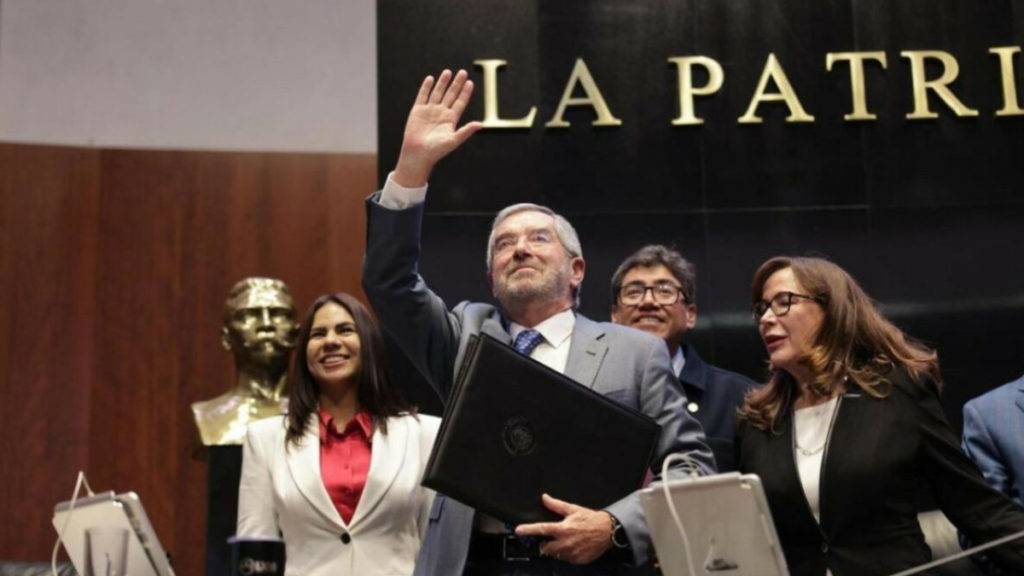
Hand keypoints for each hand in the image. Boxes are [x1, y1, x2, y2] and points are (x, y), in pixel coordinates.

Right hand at [393, 69, 482, 186]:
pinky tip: (430, 78)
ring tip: (448, 72)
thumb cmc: (437, 150)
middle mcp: (441, 113)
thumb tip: (480, 124)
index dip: (465, 92)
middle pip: (451, 94)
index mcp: (451, 119)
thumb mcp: (454, 140)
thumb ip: (466, 131)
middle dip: (456, 83)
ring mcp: (430, 110)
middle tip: (463, 72)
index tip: (470, 82)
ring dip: (443, 82)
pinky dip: (426, 87)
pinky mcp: (418, 110)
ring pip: (438, 93)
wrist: (418, 154)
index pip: (460, 102)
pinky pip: (423, 96)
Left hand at [514, 493, 613, 564]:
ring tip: (567, 541)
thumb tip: (545, 498)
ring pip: (556, 555)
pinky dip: (567, 554)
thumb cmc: (591, 519)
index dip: (528, 529)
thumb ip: (556, 505)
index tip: (519, 530)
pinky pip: (566, 559)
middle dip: (546, 543)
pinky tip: (574, 546)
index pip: (541, 529)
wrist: (608, 531)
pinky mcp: (578, 560)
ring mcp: (571, 553)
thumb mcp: (573, 509)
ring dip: (557, 549)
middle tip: (553, 538)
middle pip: (546, 547)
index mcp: (563, 529)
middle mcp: (565, 542)